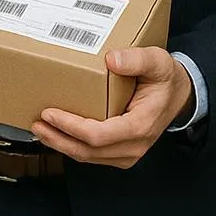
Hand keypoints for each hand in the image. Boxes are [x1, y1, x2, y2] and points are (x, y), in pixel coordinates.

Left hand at [30, 47, 194, 168]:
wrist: (179, 95)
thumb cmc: (165, 78)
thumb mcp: (157, 61)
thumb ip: (137, 59)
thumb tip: (111, 60)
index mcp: (141, 125)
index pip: (99, 135)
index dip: (71, 127)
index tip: (50, 112)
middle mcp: (134, 145)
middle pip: (89, 151)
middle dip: (59, 138)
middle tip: (36, 122)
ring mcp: (128, 152)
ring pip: (89, 156)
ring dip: (62, 144)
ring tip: (39, 128)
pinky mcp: (121, 152)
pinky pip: (93, 154)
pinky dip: (72, 145)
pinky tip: (57, 133)